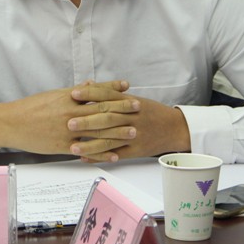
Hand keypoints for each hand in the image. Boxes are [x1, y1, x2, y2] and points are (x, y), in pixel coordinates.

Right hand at [0, 80, 139, 154]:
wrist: (12, 123)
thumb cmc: (32, 107)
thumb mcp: (53, 95)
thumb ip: (74, 91)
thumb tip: (90, 84)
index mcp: (68, 98)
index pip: (95, 91)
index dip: (113, 89)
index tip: (127, 87)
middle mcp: (70, 112)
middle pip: (101, 110)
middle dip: (122, 109)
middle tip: (138, 108)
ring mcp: (67, 130)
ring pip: (97, 131)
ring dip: (117, 131)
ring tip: (133, 131)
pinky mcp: (63, 145)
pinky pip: (87, 150)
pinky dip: (102, 153)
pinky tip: (115, 154)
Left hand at [67, 87, 191, 162]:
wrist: (174, 128)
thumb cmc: (151, 112)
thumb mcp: (134, 99)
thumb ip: (113, 94)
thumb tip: (89, 86)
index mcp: (130, 102)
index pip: (107, 96)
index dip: (90, 94)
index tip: (73, 93)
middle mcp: (132, 118)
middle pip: (107, 118)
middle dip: (87, 121)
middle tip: (69, 122)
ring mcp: (134, 135)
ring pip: (110, 140)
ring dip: (90, 144)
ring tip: (73, 146)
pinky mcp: (136, 150)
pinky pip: (116, 154)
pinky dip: (100, 157)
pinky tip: (86, 158)